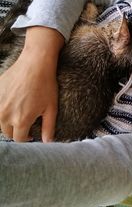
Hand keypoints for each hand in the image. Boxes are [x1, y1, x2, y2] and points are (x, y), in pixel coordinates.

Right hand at [0, 26, 63, 141]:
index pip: (19, 139)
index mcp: (21, 120)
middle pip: (7, 132)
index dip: (26, 139)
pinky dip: (2, 110)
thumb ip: (49, 127)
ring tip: (18, 115)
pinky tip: (12, 104)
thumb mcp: (51, 108)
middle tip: (25, 125)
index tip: (31, 134)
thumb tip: (47, 142)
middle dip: (16, 131)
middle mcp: (5, 114)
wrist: (35, 64)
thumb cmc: (46, 85)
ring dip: (7, 122)